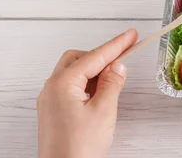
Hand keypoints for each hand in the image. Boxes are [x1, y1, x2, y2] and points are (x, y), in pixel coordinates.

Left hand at [37, 28, 137, 157]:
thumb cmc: (78, 149)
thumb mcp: (104, 111)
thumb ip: (112, 83)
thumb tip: (118, 66)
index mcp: (62, 84)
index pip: (95, 57)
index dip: (116, 45)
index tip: (131, 35)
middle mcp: (51, 89)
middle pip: (79, 59)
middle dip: (102, 56)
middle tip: (125, 54)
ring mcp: (51, 101)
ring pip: (74, 73)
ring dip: (95, 71)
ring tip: (116, 78)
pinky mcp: (54, 112)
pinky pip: (71, 88)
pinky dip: (88, 84)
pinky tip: (102, 92)